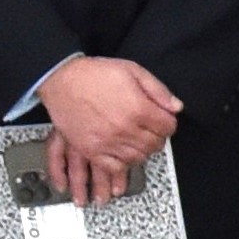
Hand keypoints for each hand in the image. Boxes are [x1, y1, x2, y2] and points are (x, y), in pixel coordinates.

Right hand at [37, 56, 180, 197]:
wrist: (63, 81)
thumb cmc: (94, 74)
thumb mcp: (133, 71)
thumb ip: (158, 90)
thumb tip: (176, 106)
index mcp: (138, 109)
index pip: (168, 127)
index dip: (169, 122)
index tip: (165, 120)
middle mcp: (124, 129)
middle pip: (155, 144)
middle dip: (158, 137)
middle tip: (153, 131)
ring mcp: (107, 142)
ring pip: (138, 158)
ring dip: (143, 151)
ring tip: (139, 141)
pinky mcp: (91, 150)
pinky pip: (115, 167)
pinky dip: (124, 164)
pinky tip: (124, 154)